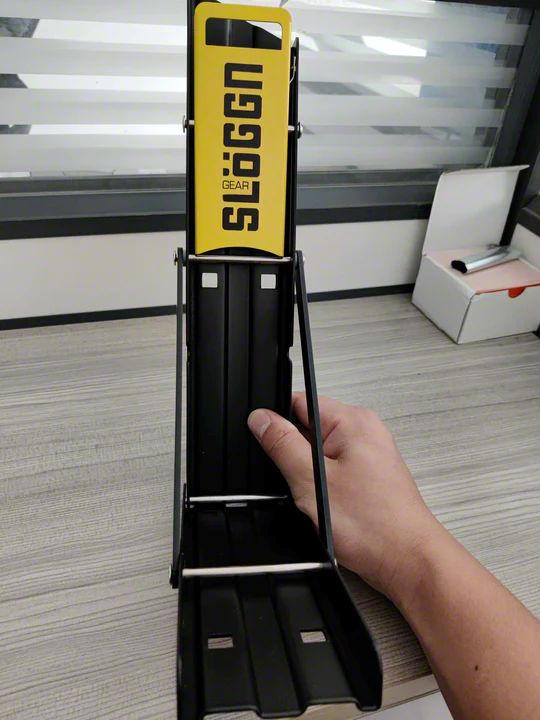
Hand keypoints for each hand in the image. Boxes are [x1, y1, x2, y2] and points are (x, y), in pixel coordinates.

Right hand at [248, 393, 440, 601]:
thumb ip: (282, 444)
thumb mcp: (312, 480)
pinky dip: (323, 488)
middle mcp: (365, 432)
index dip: (276, 421)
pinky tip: (329, 508)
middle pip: (307, 428)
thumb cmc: (374, 525)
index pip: (299, 401)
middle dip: (293, 454)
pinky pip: (332, 472)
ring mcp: (368, 455)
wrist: (407, 562)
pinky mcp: (368, 477)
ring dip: (308, 475)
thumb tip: (261, 419)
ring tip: (319, 498)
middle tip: (300, 483)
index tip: (269, 446)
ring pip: (318, 454)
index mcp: (353, 421)